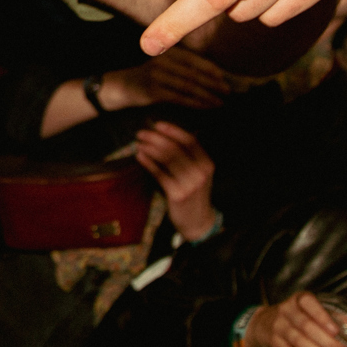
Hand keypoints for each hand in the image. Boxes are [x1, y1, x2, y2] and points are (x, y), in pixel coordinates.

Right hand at [106, 48, 229, 110]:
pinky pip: (180, 98)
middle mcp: (162, 61)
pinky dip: (195, 103)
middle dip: (213, 84)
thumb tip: (212, 76)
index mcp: (167, 52)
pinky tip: (206, 107)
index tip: (225, 79)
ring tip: (220, 102)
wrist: (120, 87)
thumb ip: (183, 67)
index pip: (195, 59)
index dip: (211, 69)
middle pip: (193, 73)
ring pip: (188, 86)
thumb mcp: (164, 66)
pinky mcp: (153, 91)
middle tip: (228, 92)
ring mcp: (156, 75)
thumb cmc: (148, 78)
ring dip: (207, 96)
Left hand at [134, 120, 216, 240]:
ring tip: (139, 143)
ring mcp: (189, 184)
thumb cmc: (194, 194)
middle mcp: (200, 173)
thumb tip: (167, 135)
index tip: (157, 124)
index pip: (190, 141)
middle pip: (175, 148)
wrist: (198, 221)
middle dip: (156, 138)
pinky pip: (159, 174)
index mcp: (207, 164)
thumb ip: (189, 157)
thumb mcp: (199, 174)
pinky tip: (140, 156)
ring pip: (167, 159)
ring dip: (150, 148)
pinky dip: (148, 162)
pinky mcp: (177, 194)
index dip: (173, 131)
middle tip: (142, 133)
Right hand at [245, 291, 346, 346]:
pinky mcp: (275, 345)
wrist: (265, 324)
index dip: (321, 316)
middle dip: (329, 344)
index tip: (335, 330)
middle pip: (307, 328)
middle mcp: (287, 312)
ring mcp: (279, 328)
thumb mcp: (321, 313)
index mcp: (300, 300)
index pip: (309, 303)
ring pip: (300, 344)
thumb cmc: (302, 317)